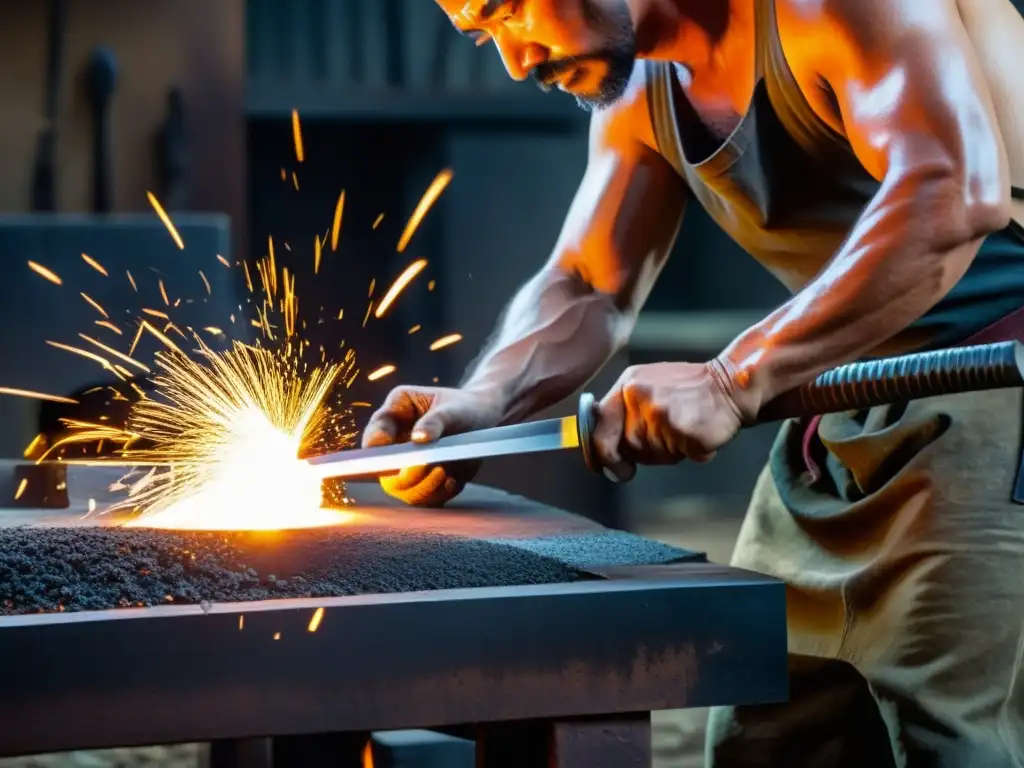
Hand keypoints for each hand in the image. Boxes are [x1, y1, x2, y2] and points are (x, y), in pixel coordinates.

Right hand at [361, 386, 503, 506]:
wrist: (481, 419)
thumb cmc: (463, 407)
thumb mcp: (453, 408)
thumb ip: (435, 420)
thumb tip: (419, 438)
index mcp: (395, 413)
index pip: (375, 433)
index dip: (376, 447)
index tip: (392, 454)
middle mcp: (394, 443)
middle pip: (383, 470)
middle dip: (404, 474)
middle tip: (430, 466)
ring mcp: (406, 466)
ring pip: (402, 490)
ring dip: (423, 486)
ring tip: (445, 471)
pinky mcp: (423, 483)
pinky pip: (424, 498)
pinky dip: (439, 493)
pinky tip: (453, 480)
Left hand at [593, 361, 745, 481]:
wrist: (730, 385)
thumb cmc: (690, 391)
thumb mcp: (648, 387)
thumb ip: (623, 412)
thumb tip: (601, 450)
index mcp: (627, 385)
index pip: (598, 426)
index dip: (597, 452)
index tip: (601, 466)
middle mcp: (639, 397)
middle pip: (625, 447)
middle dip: (643, 453)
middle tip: (663, 444)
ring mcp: (660, 413)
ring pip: (650, 455)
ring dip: (667, 452)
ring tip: (683, 431)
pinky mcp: (681, 429)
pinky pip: (676, 456)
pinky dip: (688, 452)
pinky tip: (696, 435)